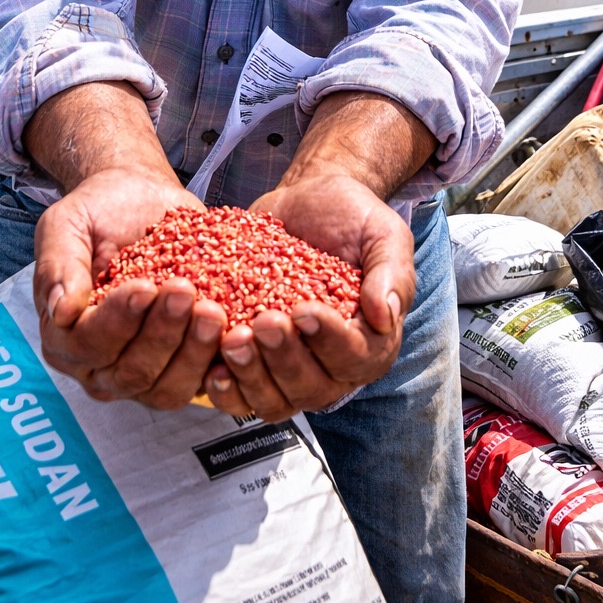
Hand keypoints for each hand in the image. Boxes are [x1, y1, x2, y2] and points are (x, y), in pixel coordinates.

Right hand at [32, 168, 227, 409]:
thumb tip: (62, 311)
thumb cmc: (100, 211)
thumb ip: (58, 265)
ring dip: (193, 353)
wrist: (141, 198)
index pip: (88, 344)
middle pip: (131, 372)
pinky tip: (237, 334)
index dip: (117, 321)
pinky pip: (203, 382)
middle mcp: (101, 365)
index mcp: (65, 337)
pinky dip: (222, 363)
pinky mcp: (184, 366)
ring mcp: (145, 372)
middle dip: (161, 335)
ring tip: (212, 311)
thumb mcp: (66, 225)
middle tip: (186, 292)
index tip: (144, 286)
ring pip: (168, 388)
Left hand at [204, 174, 414, 421]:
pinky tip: (212, 368)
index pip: (355, 357)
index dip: (329, 341)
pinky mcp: (257, 361)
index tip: (304, 310)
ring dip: (251, 377)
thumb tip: (385, 316)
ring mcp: (291, 367)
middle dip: (285, 359)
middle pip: (312, 387)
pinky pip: (241, 394)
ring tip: (232, 339)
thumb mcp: (382, 233)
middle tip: (264, 321)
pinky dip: (227, 389)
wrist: (307, 202)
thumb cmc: (351, 217)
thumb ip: (390, 272)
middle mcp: (333, 365)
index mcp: (371, 340)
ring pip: (274, 400)